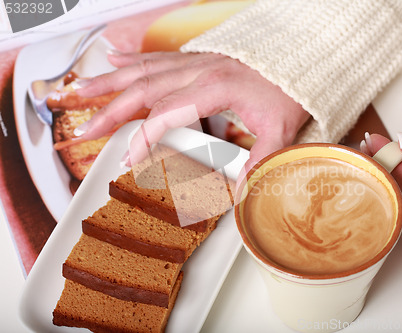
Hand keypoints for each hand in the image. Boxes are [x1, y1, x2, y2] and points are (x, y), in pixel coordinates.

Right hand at [73, 51, 309, 177]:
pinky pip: (159, 57)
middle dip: (111, 110)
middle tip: (86, 131)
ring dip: (110, 81)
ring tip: (80, 90)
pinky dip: (133, 60)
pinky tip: (112, 59)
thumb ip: (260, 161)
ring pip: (144, 68)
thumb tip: (243, 193)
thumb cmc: (292, 91)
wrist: (303, 61)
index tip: (128, 159)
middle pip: (145, 88)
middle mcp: (201, 70)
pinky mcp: (199, 60)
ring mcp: (198, 62)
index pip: (167, 113)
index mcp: (217, 86)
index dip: (144, 137)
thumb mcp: (281, 129)